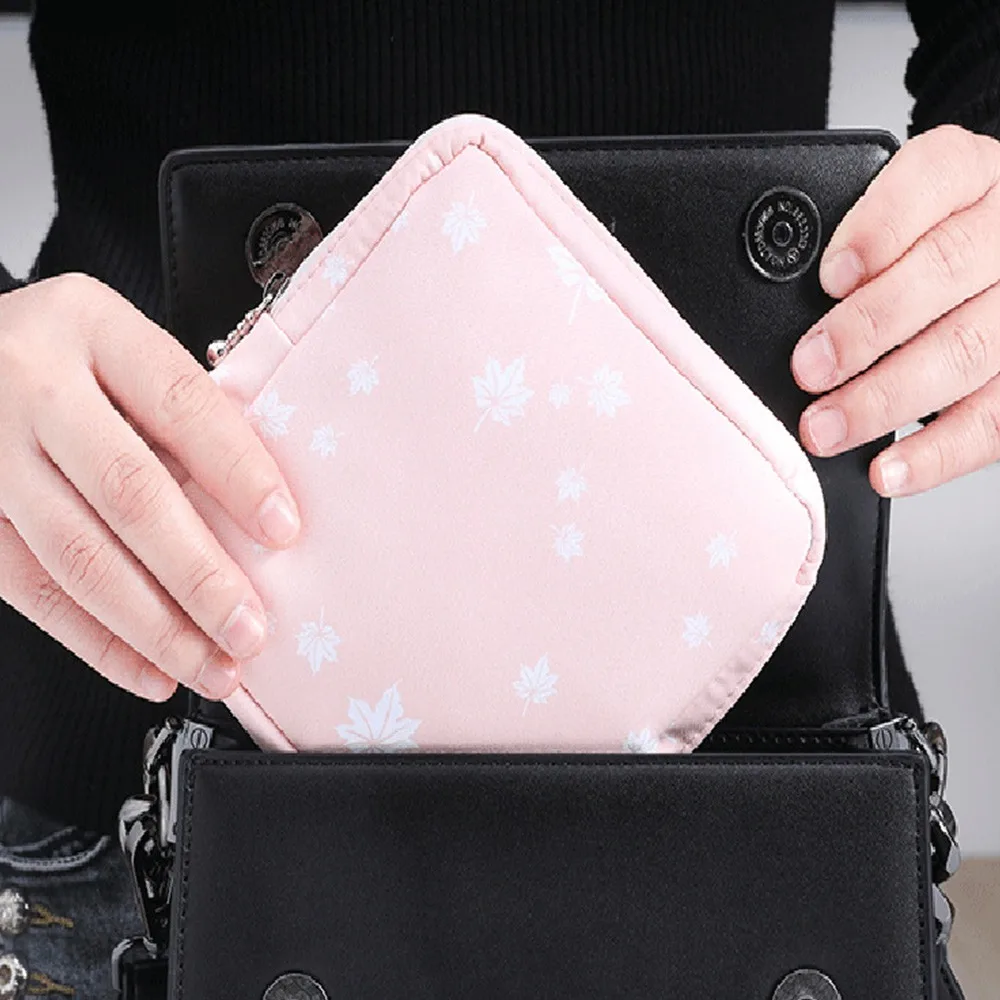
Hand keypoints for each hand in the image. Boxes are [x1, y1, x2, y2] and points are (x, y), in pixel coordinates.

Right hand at [0, 274, 300, 701]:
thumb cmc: (61, 357)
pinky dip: (97, 642)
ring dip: (155, 627)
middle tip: (250, 629)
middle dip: (199, 575)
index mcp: (90, 325)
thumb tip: (257, 523)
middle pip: (128, 491)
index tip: (284, 531)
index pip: (181, 404)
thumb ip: (177, 418)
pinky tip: (149, 670)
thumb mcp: (118, 351)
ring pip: (77, 555)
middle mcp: (30, 382)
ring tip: (214, 667)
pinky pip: (31, 589)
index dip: (238, 473)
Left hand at [791, 124, 999, 495]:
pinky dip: (938, 452)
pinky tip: (888, 469)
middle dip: (867, 328)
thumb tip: (782, 300)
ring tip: (827, 428)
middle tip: (808, 368)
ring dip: (887, 398)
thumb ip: (858, 242)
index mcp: (970, 174)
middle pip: (947, 272)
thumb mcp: (899, 213)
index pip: (932, 180)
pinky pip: (996, 418)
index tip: (830, 277)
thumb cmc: (930, 239)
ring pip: (970, 349)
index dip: (879, 230)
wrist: (999, 253)